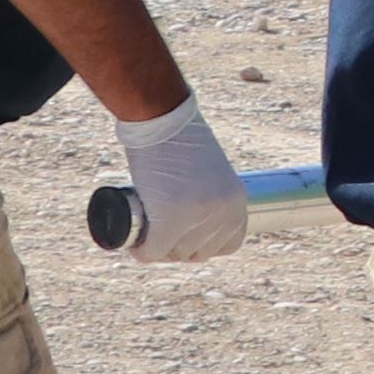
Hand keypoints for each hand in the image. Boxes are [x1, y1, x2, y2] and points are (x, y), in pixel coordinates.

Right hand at [113, 99, 249, 261]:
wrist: (162, 120)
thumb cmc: (181, 141)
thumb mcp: (212, 172)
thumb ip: (213, 194)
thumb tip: (199, 218)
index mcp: (238, 202)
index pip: (227, 244)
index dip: (202, 246)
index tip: (182, 238)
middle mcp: (224, 212)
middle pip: (198, 252)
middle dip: (175, 248)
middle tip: (156, 235)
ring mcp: (199, 216)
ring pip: (175, 253)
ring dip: (159, 250)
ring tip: (146, 236)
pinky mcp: (171, 217)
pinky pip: (155, 250)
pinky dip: (143, 252)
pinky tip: (135, 245)